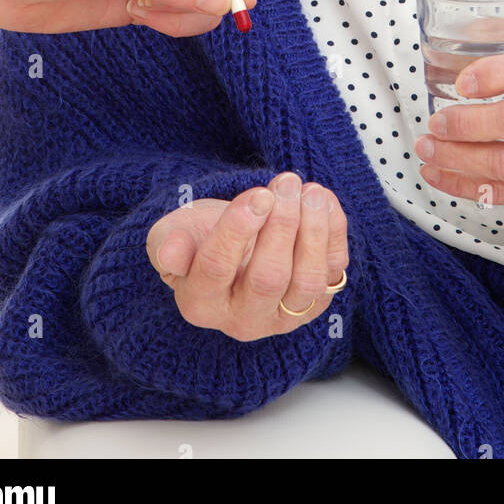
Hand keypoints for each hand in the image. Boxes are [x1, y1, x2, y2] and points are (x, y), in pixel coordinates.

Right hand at [145, 172, 349, 340]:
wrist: (232, 246)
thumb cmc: (199, 238)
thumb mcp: (172, 234)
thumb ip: (168, 243)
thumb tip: (169, 253)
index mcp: (200, 303)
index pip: (217, 269)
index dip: (238, 229)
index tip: (257, 195)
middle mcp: (243, 319)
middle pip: (268, 278)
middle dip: (281, 225)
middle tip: (285, 183)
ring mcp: (284, 315)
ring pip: (307, 282)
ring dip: (314, 231)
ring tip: (310, 192)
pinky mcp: (316, 301)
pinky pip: (334, 272)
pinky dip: (335, 233)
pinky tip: (323, 201)